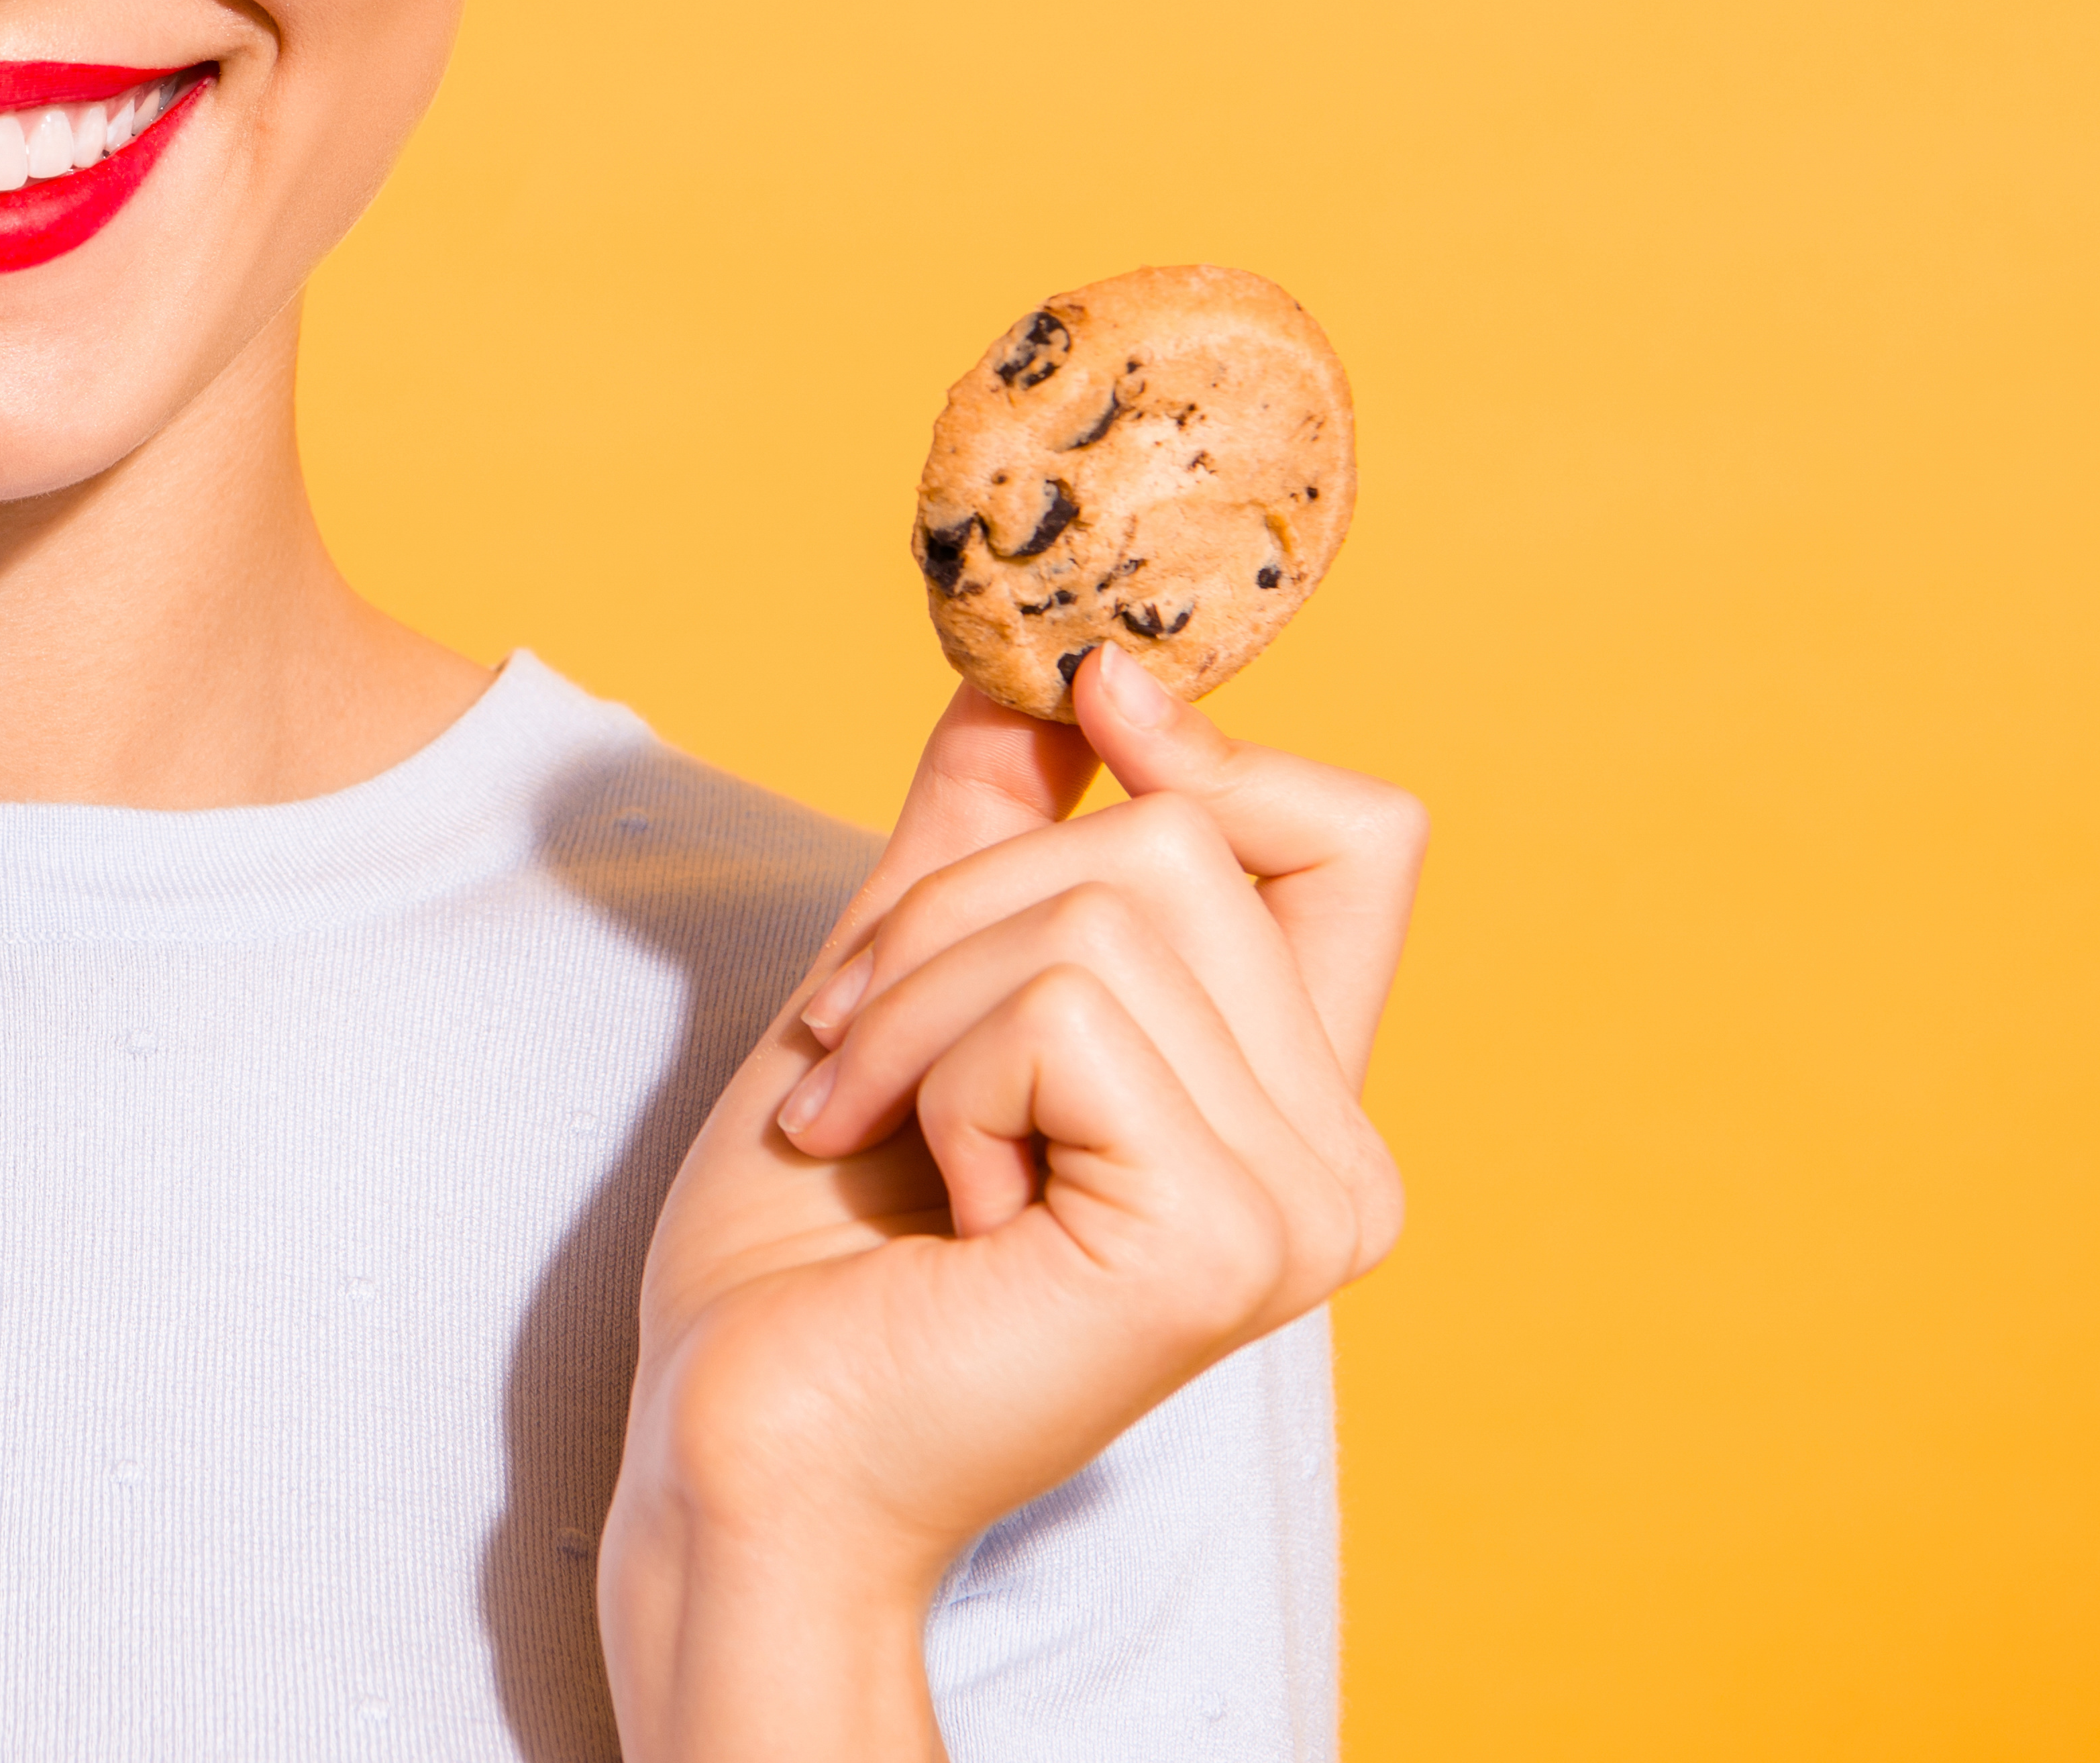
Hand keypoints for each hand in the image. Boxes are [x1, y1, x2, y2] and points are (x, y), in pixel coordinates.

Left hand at [600, 663, 1425, 1758]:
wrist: (740, 1444)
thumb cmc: (809, 1248)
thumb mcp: (907, 977)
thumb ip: (1000, 825)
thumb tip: (1060, 655)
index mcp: (1290, 1104)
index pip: (1359, 836)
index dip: (1219, 748)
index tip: (1093, 708)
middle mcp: (1338, 1162)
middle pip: (1179, 840)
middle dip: (956, 913)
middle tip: (857, 1062)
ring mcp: (1300, 1206)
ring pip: (1105, 907)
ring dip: (921, 1001)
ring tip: (873, 1132)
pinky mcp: (1220, 1237)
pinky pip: (1064, 1010)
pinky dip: (939, 1075)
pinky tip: (931, 1204)